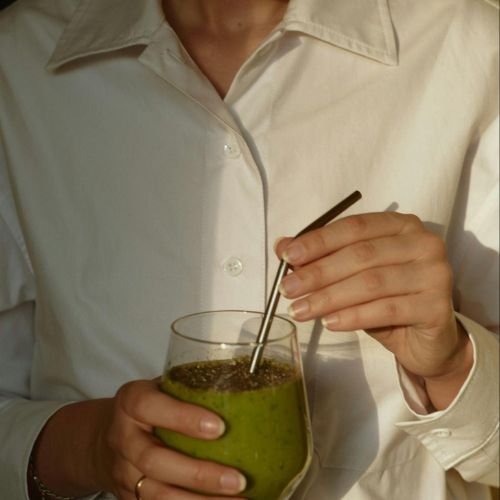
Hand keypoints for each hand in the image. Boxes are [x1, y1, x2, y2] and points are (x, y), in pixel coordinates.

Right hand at [31, 380, 245, 499]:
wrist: (107, 437)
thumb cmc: (150, 407)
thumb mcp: (162, 387)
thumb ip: (192, 389)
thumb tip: (248, 386)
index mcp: (131, 401)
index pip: (150, 406)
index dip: (183, 418)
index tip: (219, 427)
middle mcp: (123, 437)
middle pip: (154, 460)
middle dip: (199, 474)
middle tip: (238, 480)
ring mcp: (123, 472)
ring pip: (157, 495)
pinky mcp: (128, 497)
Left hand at [276, 212, 472, 408]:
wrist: (426, 340)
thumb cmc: (387, 300)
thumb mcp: (351, 276)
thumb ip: (321, 258)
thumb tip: (282, 246)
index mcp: (400, 225)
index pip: (353, 227)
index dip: (318, 241)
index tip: (287, 257)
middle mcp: (422, 243)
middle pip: (361, 255)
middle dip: (318, 273)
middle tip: (287, 289)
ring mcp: (434, 273)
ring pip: (371, 283)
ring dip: (329, 297)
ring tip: (301, 310)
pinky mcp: (437, 306)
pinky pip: (386, 309)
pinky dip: (353, 316)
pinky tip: (329, 323)